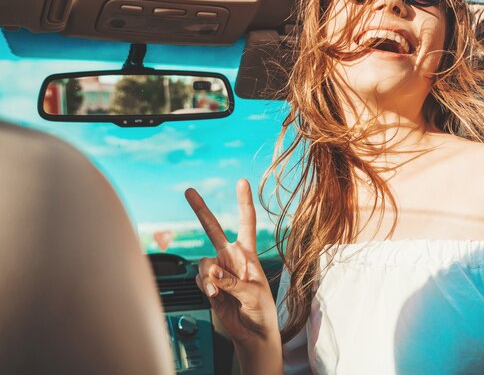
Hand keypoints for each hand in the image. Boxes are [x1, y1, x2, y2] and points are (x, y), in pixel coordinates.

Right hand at [185, 179, 278, 345]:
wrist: (252, 334)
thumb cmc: (261, 311)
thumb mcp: (254, 294)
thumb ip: (233, 282)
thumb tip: (214, 272)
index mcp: (248, 254)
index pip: (246, 222)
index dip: (244, 202)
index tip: (241, 182)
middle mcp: (231, 258)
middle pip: (213, 229)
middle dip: (200, 209)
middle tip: (189, 191)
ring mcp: (218, 271)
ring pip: (204, 262)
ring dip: (209, 276)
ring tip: (219, 290)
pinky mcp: (208, 285)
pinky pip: (199, 279)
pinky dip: (204, 287)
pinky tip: (214, 295)